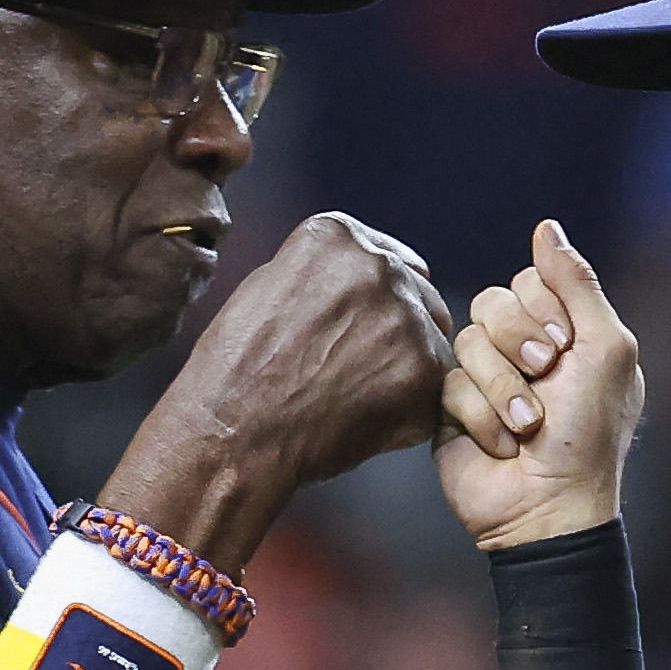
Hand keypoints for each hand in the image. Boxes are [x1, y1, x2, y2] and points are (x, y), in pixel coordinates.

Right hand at [102, 212, 454, 569]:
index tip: (353, 338)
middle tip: (351, 378)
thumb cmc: (238, 372)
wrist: (233, 434)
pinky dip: (412, 413)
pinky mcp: (425, 367)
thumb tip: (370, 275)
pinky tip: (365, 422)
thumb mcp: (271, 288)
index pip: (393, 262)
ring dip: (408, 371)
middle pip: (421, 299)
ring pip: (433, 343)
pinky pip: (437, 390)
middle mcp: (377, 264)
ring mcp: (405, 314)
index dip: (377, 308)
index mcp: (337, 235)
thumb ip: (327, 274)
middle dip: (399, 336)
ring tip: (351, 399)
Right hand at [434, 219, 645, 550]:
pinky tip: (503, 447)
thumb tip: (546, 226)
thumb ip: (577, 283)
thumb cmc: (589, 434)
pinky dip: (481, 417)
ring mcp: (484, 379)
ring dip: (503, 389)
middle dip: (519, 343)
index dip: (542, 308)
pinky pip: (448, 383)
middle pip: (492, 302)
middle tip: (545, 377)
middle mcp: (521, 350)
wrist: (550, 507)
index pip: (531, 280)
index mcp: (563, 331)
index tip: (566, 347)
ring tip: (527, 427)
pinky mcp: (451, 409)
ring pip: (468, 341)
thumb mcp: (605, 348)